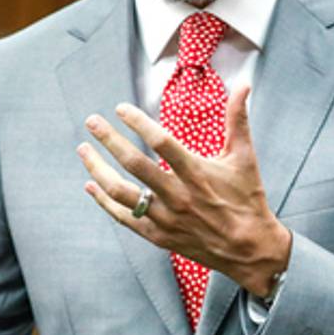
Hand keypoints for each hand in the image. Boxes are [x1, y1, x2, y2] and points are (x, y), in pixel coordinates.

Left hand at [76, 85, 290, 296]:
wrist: (249, 249)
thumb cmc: (246, 199)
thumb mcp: (244, 157)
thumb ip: (238, 119)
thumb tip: (243, 85)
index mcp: (198, 174)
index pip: (162, 142)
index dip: (138, 123)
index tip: (120, 108)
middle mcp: (178, 196)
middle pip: (134, 165)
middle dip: (109, 140)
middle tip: (91, 121)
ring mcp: (165, 219)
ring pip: (121, 193)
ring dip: (98, 170)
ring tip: (83, 150)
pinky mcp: (158, 236)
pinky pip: (124, 218)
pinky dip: (104, 202)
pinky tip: (90, 185)